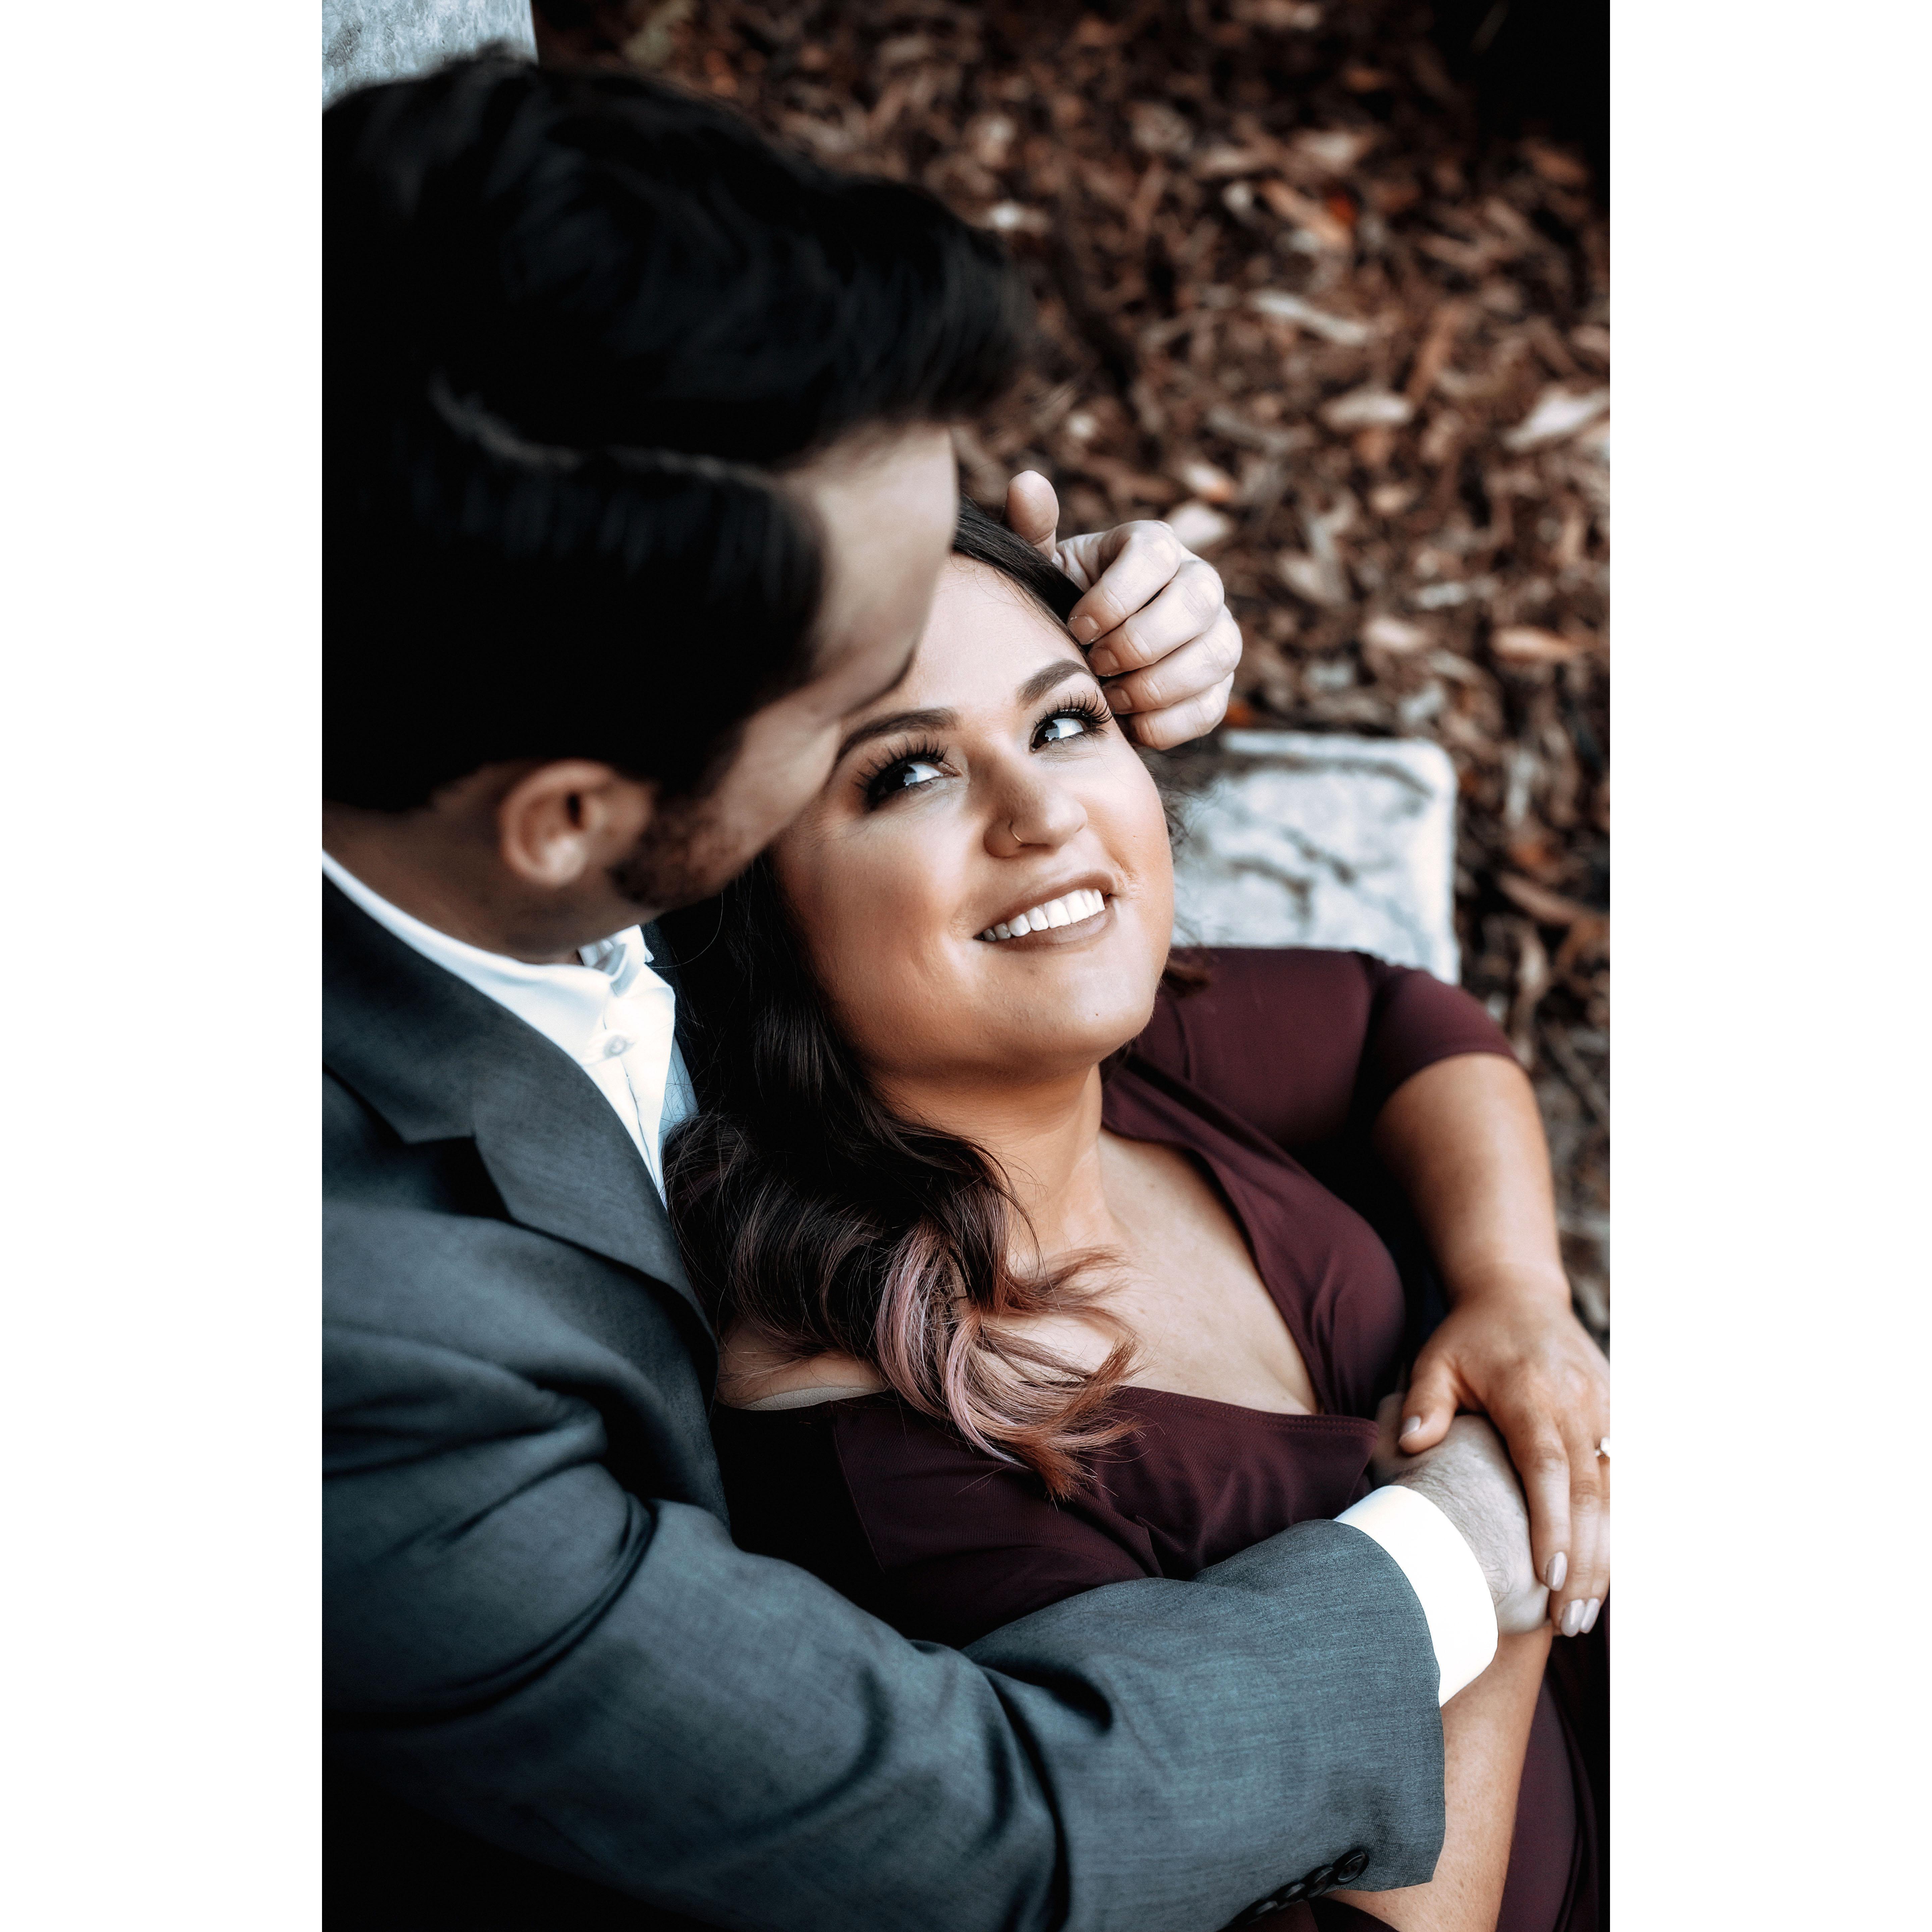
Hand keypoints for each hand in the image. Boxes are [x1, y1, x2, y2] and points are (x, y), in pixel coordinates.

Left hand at [1005, 471, 1241, 748]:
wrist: (1082, 660)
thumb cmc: (1062, 605)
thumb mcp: (1044, 569)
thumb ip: (1033, 530)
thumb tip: (1027, 483)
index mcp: (1154, 546)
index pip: (1155, 555)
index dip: (1116, 596)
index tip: (1077, 626)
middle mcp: (1197, 582)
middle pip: (1199, 601)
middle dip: (1143, 641)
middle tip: (1099, 663)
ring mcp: (1217, 633)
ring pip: (1217, 653)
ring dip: (1160, 684)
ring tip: (1113, 698)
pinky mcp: (1219, 684)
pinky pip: (1212, 706)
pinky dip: (1169, 722)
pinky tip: (1130, 723)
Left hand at [1398, 1287, 1609, 1637]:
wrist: (1520, 1294)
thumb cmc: (1469, 1337)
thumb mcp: (1435, 1360)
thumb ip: (1423, 1402)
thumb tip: (1410, 1444)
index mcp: (1529, 1392)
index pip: (1547, 1468)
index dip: (1552, 1525)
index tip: (1547, 1578)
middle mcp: (1577, 1403)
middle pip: (1589, 1492)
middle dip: (1586, 1561)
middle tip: (1569, 1621)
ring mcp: (1606, 1408)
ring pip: (1617, 1493)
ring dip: (1609, 1554)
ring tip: (1588, 1613)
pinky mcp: (1620, 1415)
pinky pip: (1628, 1479)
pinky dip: (1624, 1526)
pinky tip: (1612, 1571)